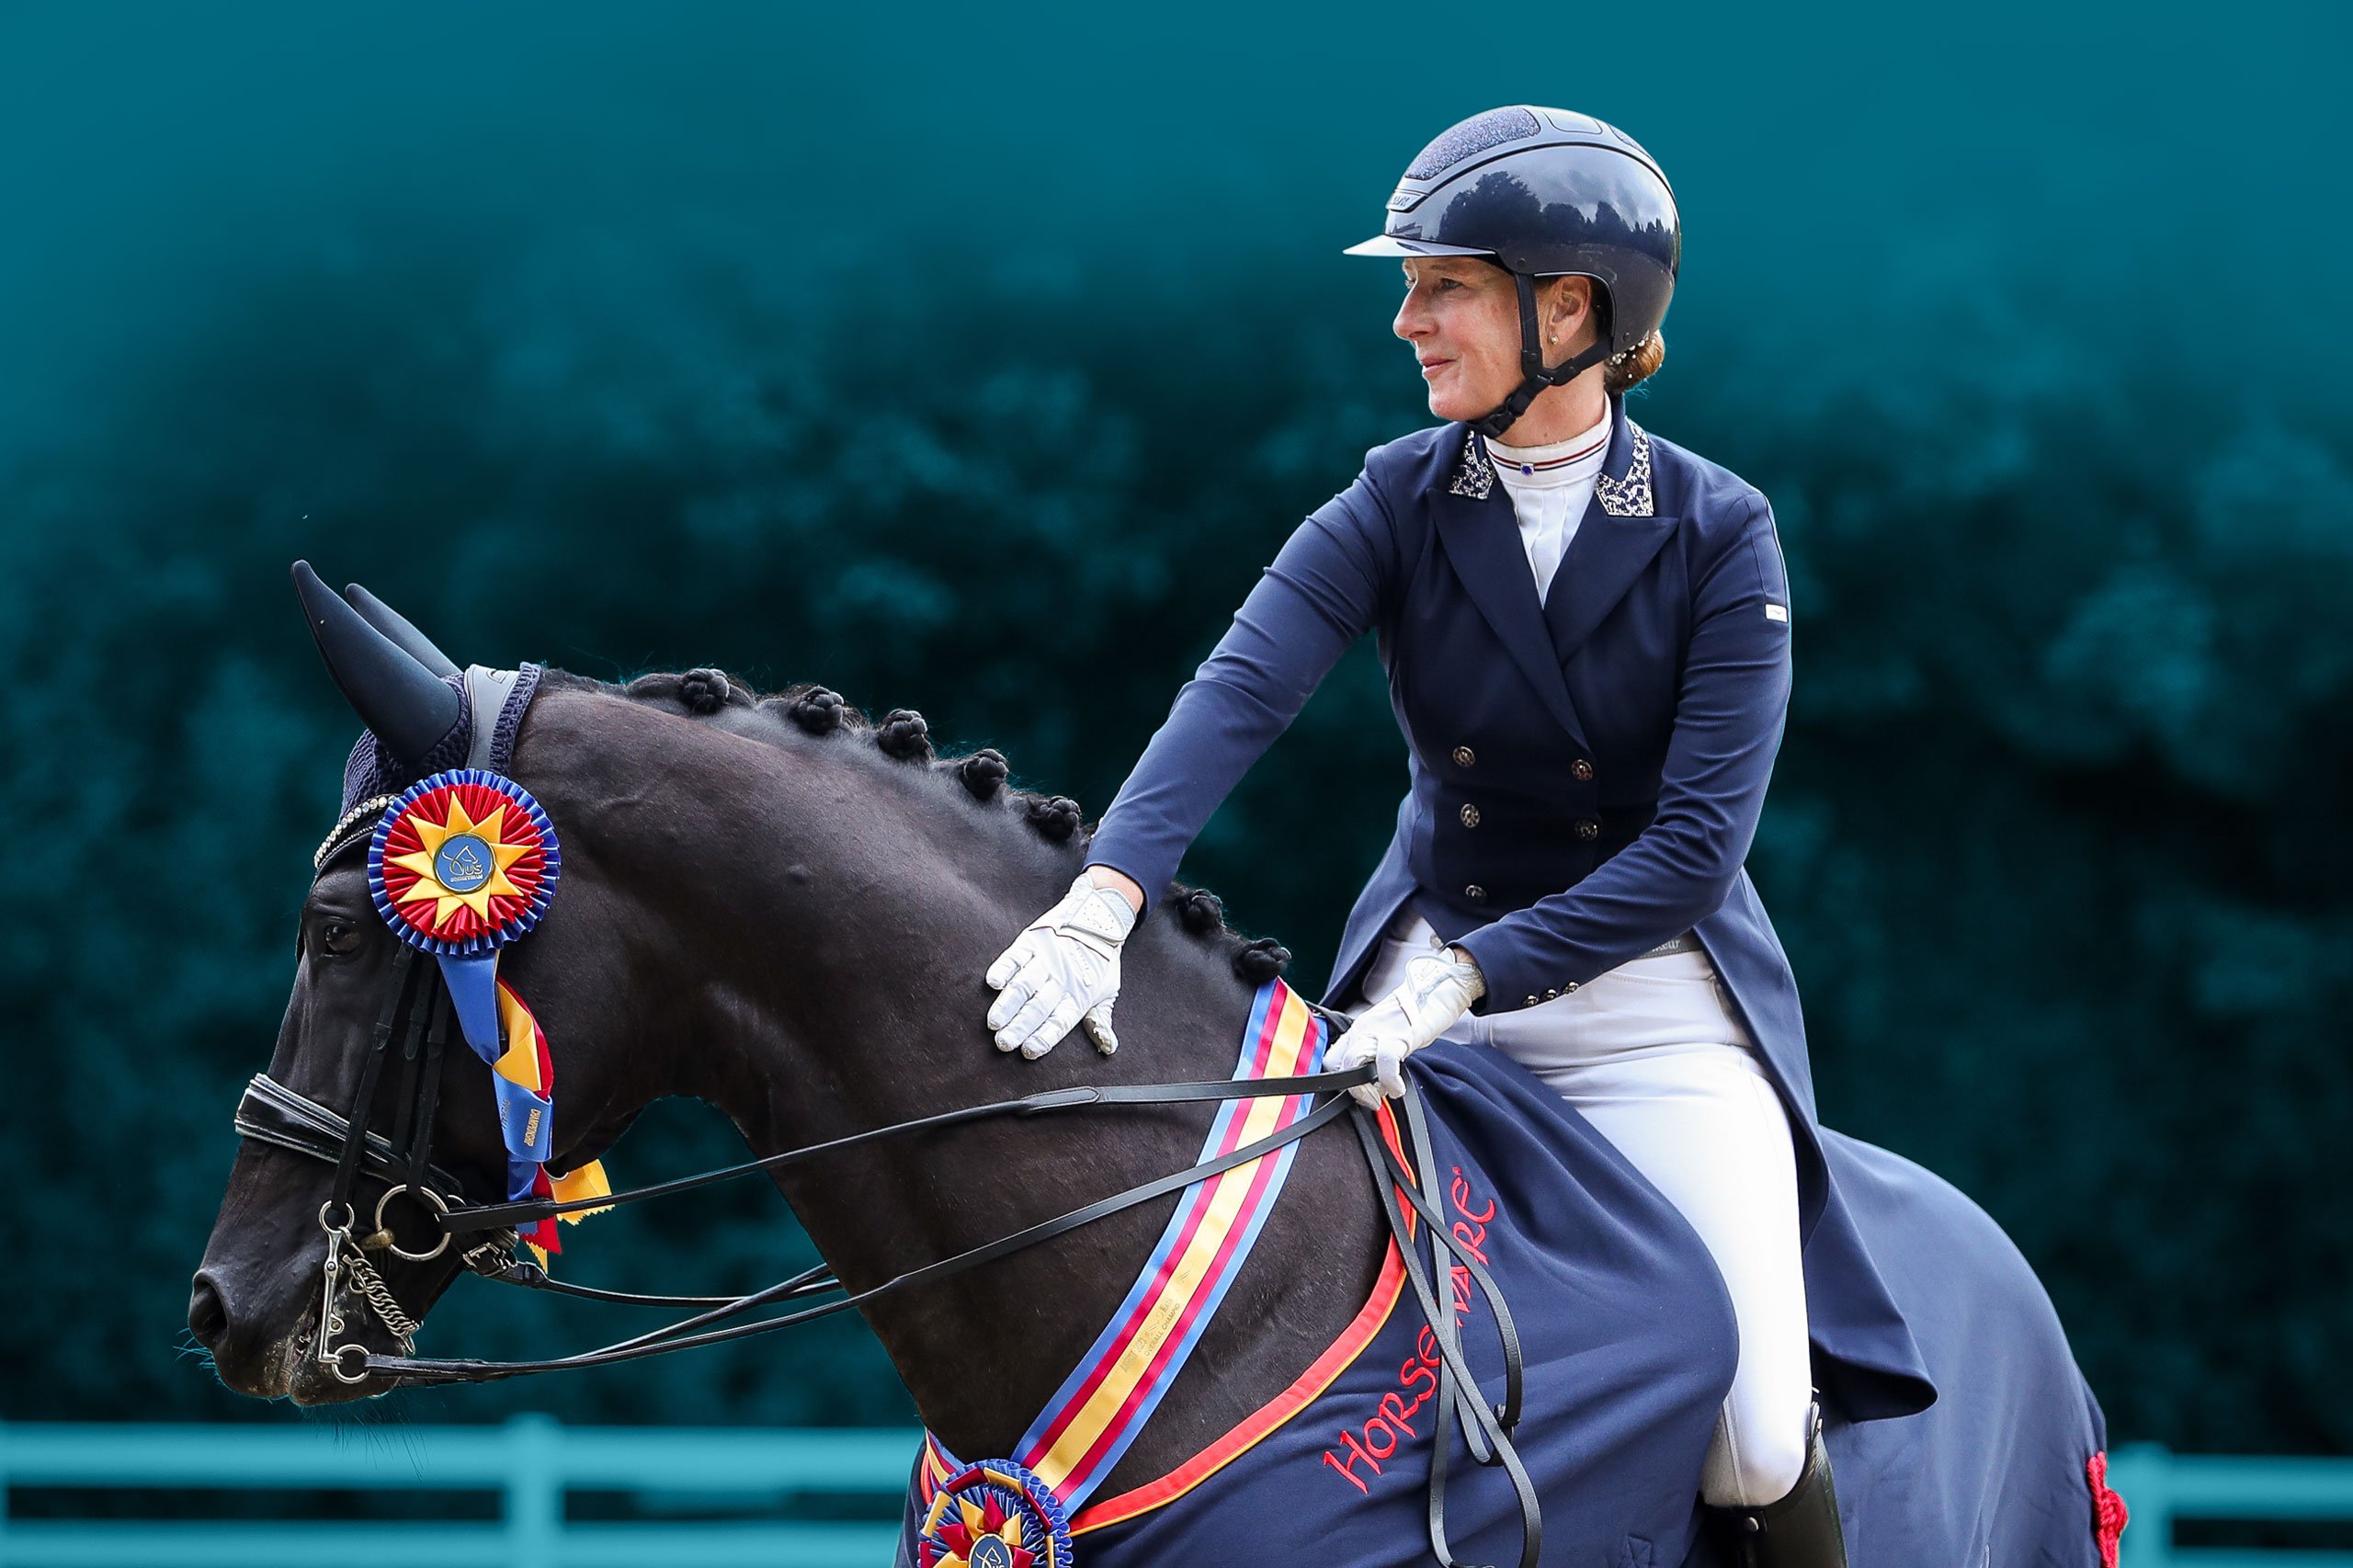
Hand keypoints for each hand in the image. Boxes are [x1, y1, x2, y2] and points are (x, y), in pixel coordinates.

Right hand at [985, 872, 1138, 1058]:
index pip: (1060, 1021)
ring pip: (1025, 984)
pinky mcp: (1034, 941)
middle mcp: (1062, 978)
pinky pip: (1016, 956)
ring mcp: (1047, 959)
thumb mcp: (1107, 991)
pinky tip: (993, 982)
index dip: (1044, 1036)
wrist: (1100, 917)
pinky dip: (1004, 968)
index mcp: (1079, 995)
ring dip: (1008, 1004)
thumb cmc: (1101, 961)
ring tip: (994, 1022)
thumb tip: (1109, 1047)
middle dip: (1020, 1026)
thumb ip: (1100, 1020)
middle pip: (1038, 1007)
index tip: (1027, 1051)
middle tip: (1003, 1043)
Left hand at [1329, 947, 1485, 1105]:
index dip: (1340, 1080)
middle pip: (1338, 1064)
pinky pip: (1386, 1060)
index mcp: (1359, 1029)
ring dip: (1366, 1089)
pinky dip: (1389, 1081)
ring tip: (1382, 1095)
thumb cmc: (1418, 1011)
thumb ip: (1378, 1052)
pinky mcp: (1401, 1034)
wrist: (1439, 986)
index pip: (1332, 1058)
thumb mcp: (1390, 1031)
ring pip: (1353, 1062)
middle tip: (1371, 1100)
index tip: (1358, 1092)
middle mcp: (1364, 1029)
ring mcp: (1380, 1030)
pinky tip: (1397, 1088)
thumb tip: (1378, 1083)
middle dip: (1353, 1090)